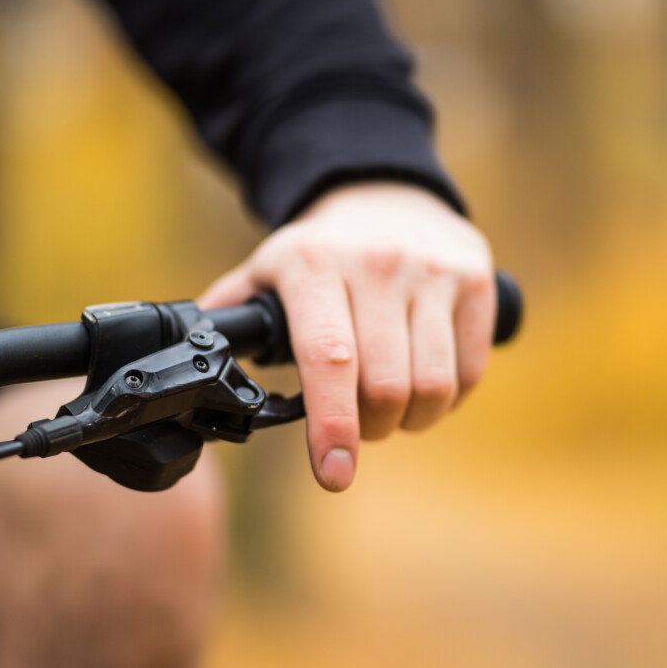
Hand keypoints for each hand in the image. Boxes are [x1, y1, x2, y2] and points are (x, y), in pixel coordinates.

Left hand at [196, 182, 495, 491]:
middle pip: (386, 387)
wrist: (385, 192)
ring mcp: (433, 271)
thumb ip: (230, 316)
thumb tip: (190, 364)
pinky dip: (447, 400)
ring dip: (411, 420)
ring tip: (391, 410)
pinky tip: (425, 387)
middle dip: (369, 429)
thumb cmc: (319, 252)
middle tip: (355, 428)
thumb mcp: (267, 267)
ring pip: (433, 386)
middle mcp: (377, 263)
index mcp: (313, 265)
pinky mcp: (476, 280)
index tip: (333, 474)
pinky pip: (469, 372)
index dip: (332, 426)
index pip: (328, 360)